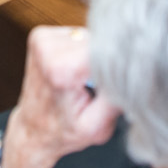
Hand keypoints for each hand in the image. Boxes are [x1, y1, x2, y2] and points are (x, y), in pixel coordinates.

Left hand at [0, 28, 120, 167]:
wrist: (33, 129)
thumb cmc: (63, 132)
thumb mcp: (97, 127)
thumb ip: (116, 98)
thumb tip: (135, 72)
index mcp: (61, 70)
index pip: (105, 49)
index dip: (118, 63)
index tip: (121, 79)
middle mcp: (48, 49)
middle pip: (97, 41)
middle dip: (104, 61)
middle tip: (97, 86)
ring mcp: (42, 39)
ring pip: (88, 35)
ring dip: (92, 55)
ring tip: (83, 79)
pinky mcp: (41, 35)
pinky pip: (75, 35)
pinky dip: (80, 51)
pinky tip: (74, 70)